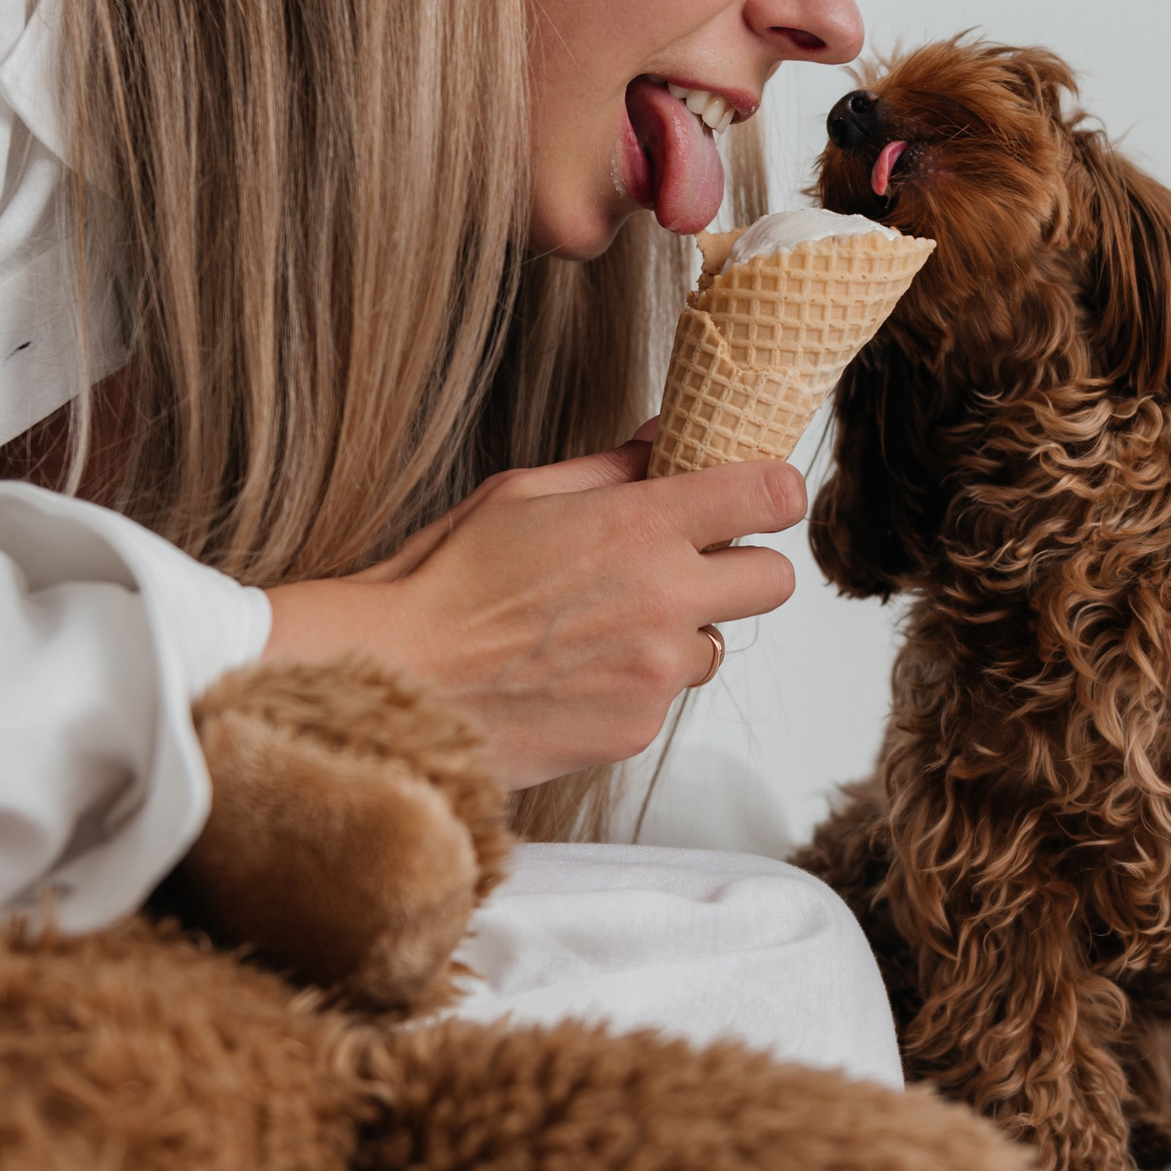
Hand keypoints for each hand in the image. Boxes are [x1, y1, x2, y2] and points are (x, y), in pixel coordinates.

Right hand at [257, 439, 803, 787]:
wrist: (395, 685)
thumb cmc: (444, 583)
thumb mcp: (521, 493)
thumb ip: (611, 467)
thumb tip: (665, 440)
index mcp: (641, 526)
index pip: (771, 495)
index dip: (772, 491)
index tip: (759, 495)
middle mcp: (666, 600)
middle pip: (775, 580)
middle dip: (741, 568)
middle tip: (687, 565)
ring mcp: (657, 674)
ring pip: (717, 644)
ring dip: (680, 633)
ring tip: (601, 628)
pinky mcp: (638, 730)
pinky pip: (666, 697)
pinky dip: (635, 684)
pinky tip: (573, 672)